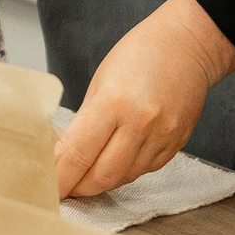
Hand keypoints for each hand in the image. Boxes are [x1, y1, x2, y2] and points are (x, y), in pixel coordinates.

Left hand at [53, 0, 234, 199]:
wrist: (186, 44)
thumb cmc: (138, 53)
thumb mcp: (100, 81)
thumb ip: (83, 122)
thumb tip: (63, 156)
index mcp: (114, 102)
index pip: (79, 154)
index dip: (60, 178)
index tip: (48, 190)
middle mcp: (140, 123)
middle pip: (102, 176)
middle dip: (79, 188)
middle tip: (65, 187)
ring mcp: (162, 136)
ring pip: (124, 177)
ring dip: (102, 181)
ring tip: (88, 176)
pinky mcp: (177, 144)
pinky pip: (145, 170)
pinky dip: (126, 171)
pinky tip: (117, 161)